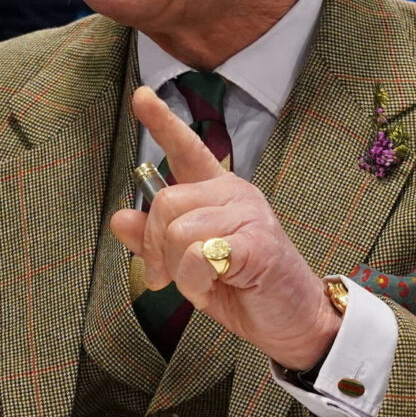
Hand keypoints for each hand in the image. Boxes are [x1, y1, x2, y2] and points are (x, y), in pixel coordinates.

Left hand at [109, 87, 339, 370]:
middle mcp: (235, 194)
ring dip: (177, 271)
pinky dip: (194, 283)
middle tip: (166, 276)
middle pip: (165, 202)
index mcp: (219, 193)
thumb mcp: (190, 264)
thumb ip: (156, 240)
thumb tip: (121, 217)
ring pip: (178, 231)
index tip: (140, 97)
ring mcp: (248, 216)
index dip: (162, 123)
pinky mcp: (256, 243)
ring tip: (200, 284)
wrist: (295, 319)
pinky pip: (197, 257)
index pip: (187, 150)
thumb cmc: (245, 288)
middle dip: (155, 247)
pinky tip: (216, 287)